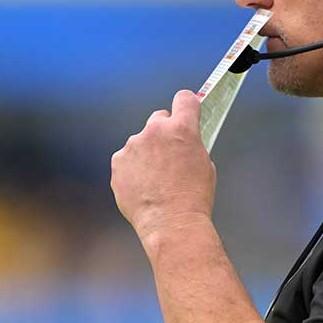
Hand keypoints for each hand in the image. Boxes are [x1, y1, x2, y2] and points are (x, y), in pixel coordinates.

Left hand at [111, 90, 215, 247]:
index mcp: (182, 128)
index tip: (186, 113)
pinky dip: (133, 169)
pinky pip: (127, 159)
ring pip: (141, 142)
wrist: (171, 224)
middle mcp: (155, 131)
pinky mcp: (118, 162)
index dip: (187, 106)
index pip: (185, 99)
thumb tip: (182, 143)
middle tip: (170, 154)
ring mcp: (133, 145)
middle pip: (159, 118)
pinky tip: (143, 187)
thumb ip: (191, 145)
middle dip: (164, 131)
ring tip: (156, 181)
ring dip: (147, 153)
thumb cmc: (193, 197)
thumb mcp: (204, 164)